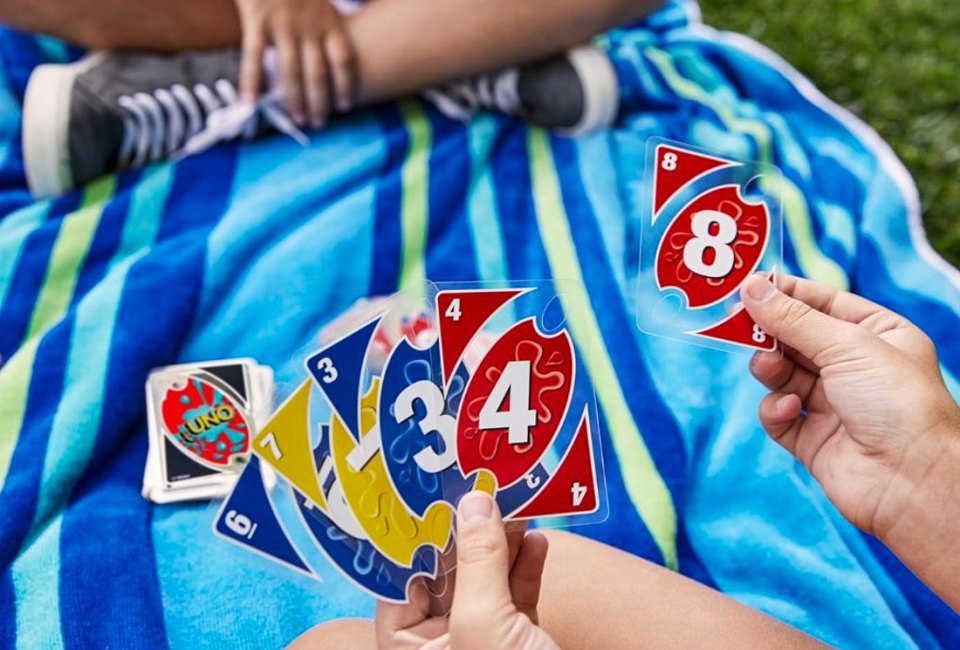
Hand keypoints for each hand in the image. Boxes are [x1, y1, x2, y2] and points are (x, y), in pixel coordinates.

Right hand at [234, 0, 355, 126]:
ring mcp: (283, 26)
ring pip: (291, 72)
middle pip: (318, 74)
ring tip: (297, 119)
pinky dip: (252, 82)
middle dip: (319, 102)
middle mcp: (310, 28)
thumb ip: (327, 17)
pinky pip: (255, 58)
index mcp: (329, 20)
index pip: (344, 61)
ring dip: (294, 100)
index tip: (345, 105)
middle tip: (319, 123)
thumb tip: (335, 43)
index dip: (344, 85)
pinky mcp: (257, 21)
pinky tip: (250, 103)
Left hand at [375, 491, 558, 649]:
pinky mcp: (519, 637)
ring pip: (486, 576)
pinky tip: (536, 538)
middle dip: (464, 528)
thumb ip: (478, 562)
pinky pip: (517, 591)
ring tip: (511, 497)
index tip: (425, 488)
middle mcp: (441, 640)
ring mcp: (482, 637)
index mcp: (413, 645)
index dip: (412, 532)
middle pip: (447, 571)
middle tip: (475, 481)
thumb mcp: (484, 621)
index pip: (400, 578)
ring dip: (502, 538)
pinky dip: (527, 564)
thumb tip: (475, 502)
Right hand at [742, 274, 959, 538]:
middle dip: (770, 333)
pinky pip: (778, 415)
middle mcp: (854, 368)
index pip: (822, 303)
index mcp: (877, 336)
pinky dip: (777, 409)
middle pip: (795, 338)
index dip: (786, 294)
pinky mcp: (812, 438)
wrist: (912, 480)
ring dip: (770, 369)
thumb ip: (794, 318)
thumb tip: (752, 289)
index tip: (748, 287)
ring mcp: (832, 404)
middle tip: (738, 324)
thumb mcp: (846, 345)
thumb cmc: (897, 403)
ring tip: (768, 368)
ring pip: (781, 374)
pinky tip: (790, 409)